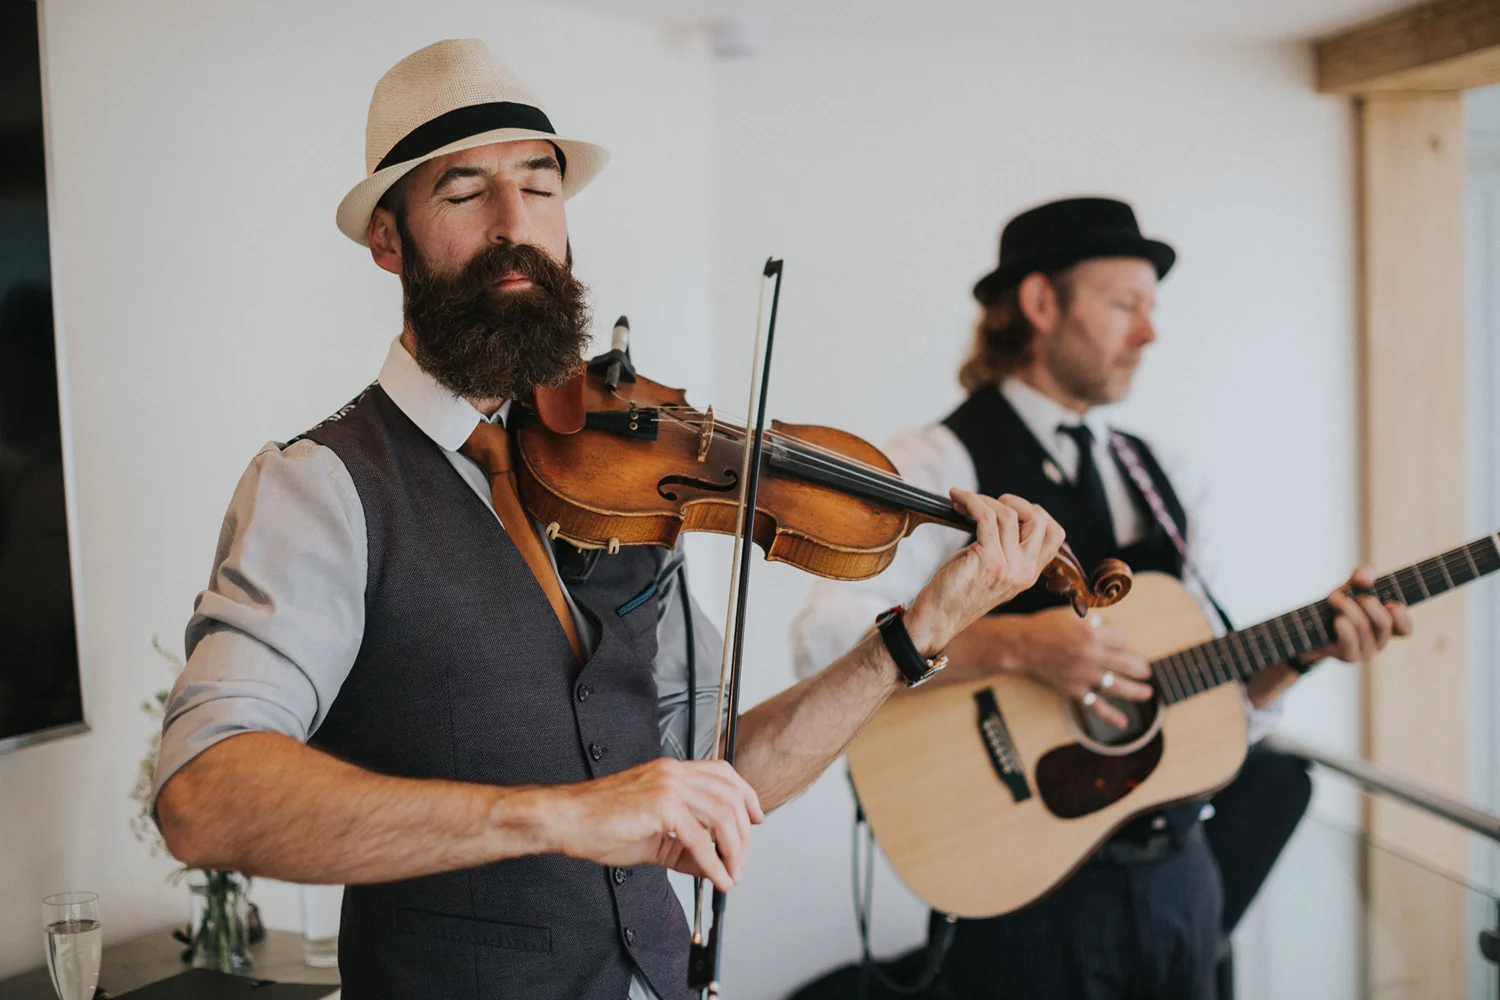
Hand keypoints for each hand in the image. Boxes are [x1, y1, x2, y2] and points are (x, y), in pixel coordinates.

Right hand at [544, 758, 764, 891]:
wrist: (568, 820)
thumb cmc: (601, 822)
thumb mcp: (654, 835)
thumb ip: (685, 846)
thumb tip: (713, 864)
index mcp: (672, 771)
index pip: (723, 773)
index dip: (746, 795)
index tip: (756, 819)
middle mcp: (674, 773)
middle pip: (730, 797)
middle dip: (743, 834)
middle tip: (741, 861)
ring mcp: (668, 786)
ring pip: (721, 816)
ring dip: (733, 850)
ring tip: (731, 874)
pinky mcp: (661, 806)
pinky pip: (700, 839)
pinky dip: (714, 863)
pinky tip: (717, 878)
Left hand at [906, 492, 1065, 654]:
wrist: (937, 619)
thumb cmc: (956, 592)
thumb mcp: (992, 571)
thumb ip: (1005, 548)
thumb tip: (1000, 512)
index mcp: (1028, 574)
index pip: (1055, 535)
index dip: (1036, 513)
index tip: (1010, 507)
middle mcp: (1024, 571)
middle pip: (1040, 520)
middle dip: (1015, 501)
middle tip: (989, 502)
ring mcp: (1009, 567)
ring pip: (1009, 514)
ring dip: (984, 499)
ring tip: (965, 500)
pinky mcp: (988, 560)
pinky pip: (986, 517)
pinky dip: (971, 501)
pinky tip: (958, 498)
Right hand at [1010, 607, 1154, 727]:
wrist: (1020, 647)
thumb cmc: (1043, 627)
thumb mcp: (1069, 614)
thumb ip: (1092, 619)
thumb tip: (1107, 626)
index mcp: (1093, 634)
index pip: (1122, 638)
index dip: (1121, 638)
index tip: (1117, 640)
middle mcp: (1093, 655)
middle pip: (1128, 663)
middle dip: (1140, 668)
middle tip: (1146, 671)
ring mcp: (1085, 675)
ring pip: (1118, 686)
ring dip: (1136, 691)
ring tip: (1147, 693)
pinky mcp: (1075, 690)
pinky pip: (1096, 705)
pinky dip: (1110, 715)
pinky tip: (1122, 722)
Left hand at [1305, 566, 1413, 664]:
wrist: (1310, 627)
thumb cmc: (1337, 605)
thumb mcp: (1350, 586)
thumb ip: (1362, 576)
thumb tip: (1366, 579)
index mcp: (1386, 625)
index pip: (1405, 628)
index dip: (1402, 616)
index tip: (1390, 602)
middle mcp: (1379, 640)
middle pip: (1384, 624)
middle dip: (1370, 605)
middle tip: (1358, 596)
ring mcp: (1365, 650)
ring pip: (1364, 629)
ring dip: (1348, 608)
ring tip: (1334, 598)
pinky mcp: (1348, 656)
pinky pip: (1351, 642)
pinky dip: (1345, 628)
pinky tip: (1338, 619)